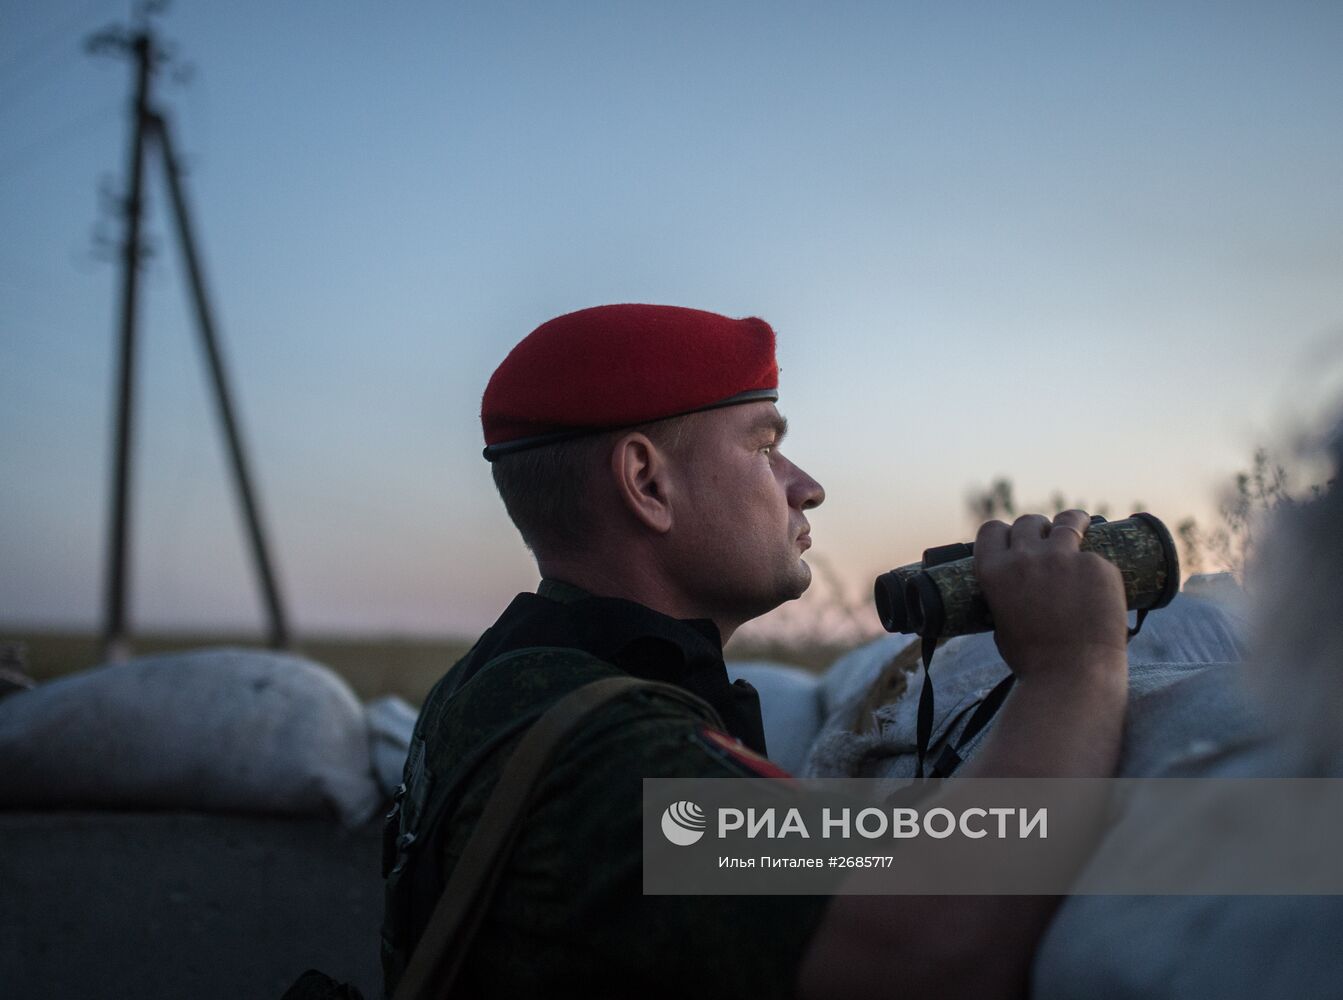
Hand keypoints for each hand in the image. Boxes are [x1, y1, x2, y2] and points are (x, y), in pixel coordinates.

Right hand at [974, 509, 1127, 683]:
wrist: (1072, 675)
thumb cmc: (1034, 660)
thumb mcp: (1002, 623)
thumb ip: (1006, 596)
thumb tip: (1019, 589)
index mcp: (993, 571)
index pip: (992, 529)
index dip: (1004, 532)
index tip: (1015, 536)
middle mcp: (1024, 557)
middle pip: (1028, 521)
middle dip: (1038, 528)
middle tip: (1050, 537)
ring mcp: (1062, 558)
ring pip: (1067, 522)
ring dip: (1072, 522)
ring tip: (1081, 525)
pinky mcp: (1096, 565)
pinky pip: (1096, 556)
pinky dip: (1097, 567)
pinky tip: (1101, 583)